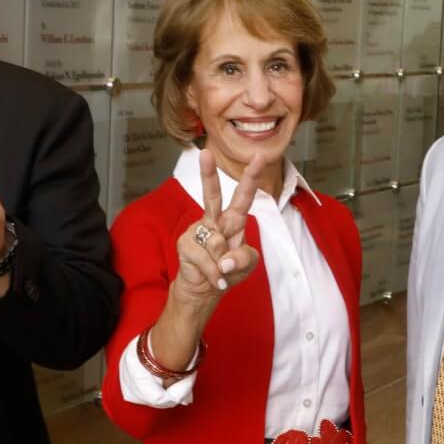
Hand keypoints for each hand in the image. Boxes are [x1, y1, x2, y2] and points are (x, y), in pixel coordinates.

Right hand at [171, 150, 263, 309]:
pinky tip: (215, 278)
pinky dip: (214, 273)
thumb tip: (224, 259)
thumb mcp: (247, 265)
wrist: (204, 290)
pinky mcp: (185, 244)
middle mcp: (215, 220)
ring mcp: (198, 231)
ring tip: (222, 272)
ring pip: (217, 242)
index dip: (251, 177)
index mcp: (233, 220)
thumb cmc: (228, 271)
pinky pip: (207, 259)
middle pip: (211, 195)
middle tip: (205, 153)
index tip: (258, 157)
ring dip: (224, 265)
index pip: (243, 196)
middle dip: (208, 174)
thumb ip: (244, 258)